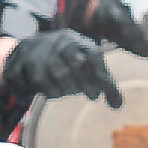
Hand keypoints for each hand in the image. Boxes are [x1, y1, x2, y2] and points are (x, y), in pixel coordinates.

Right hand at [0, 28, 120, 107]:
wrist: (29, 50)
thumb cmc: (66, 61)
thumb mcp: (86, 64)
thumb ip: (102, 82)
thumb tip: (119, 105)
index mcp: (80, 42)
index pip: (94, 56)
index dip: (101, 76)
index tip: (102, 93)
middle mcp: (64, 44)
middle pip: (77, 65)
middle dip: (86, 83)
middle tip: (93, 96)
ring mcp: (47, 52)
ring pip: (60, 75)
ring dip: (68, 89)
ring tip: (70, 91)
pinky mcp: (31, 63)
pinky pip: (43, 82)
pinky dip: (51, 91)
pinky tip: (55, 92)